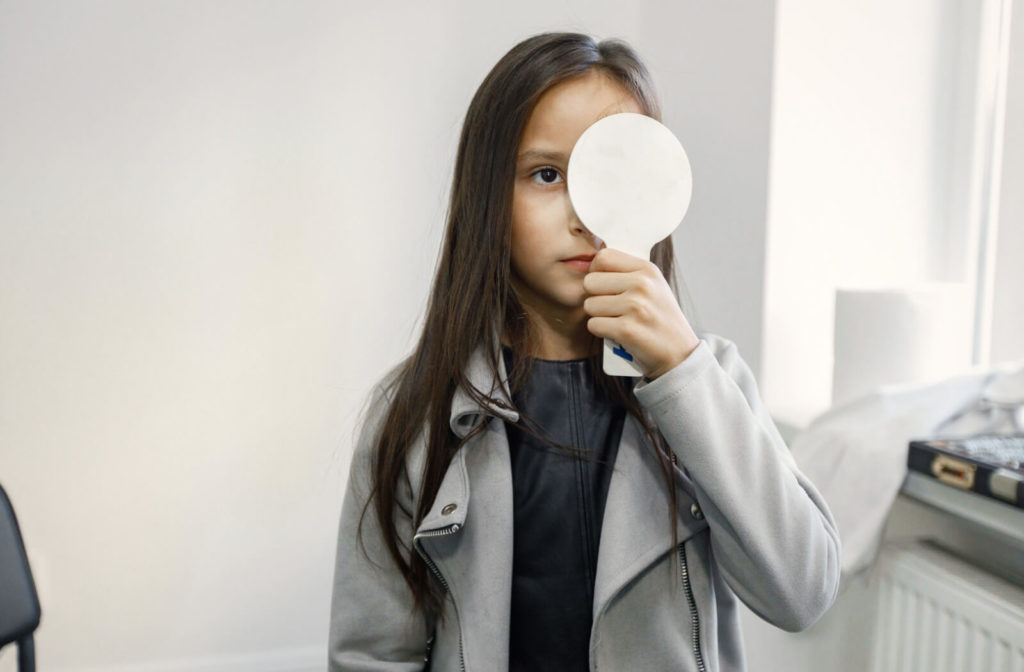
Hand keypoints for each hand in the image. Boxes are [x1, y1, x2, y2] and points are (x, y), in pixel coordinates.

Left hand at [582, 248, 699, 378]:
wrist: (680, 354)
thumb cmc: (661, 320)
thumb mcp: (654, 287)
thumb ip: (628, 273)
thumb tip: (594, 262)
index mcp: (647, 270)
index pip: (603, 257)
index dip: (596, 272)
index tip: (604, 285)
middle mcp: (642, 284)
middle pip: (590, 281)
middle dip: (595, 297)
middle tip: (612, 308)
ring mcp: (635, 306)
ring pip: (589, 305)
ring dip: (598, 316)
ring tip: (618, 321)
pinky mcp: (626, 329)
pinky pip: (593, 324)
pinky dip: (601, 332)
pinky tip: (618, 333)